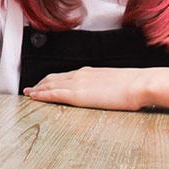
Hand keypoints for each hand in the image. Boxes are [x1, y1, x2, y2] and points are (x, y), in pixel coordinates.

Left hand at [22, 67, 154, 110]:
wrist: (139, 83)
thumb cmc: (134, 85)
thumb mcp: (116, 82)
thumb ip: (107, 85)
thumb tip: (108, 91)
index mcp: (89, 72)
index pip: (65, 75)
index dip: (52, 79)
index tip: (44, 83)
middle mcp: (80, 75)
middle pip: (53, 78)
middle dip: (40, 83)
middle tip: (30, 89)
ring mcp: (77, 84)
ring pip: (50, 84)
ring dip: (38, 88)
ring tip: (28, 93)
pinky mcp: (77, 94)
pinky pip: (54, 93)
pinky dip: (42, 94)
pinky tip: (34, 96)